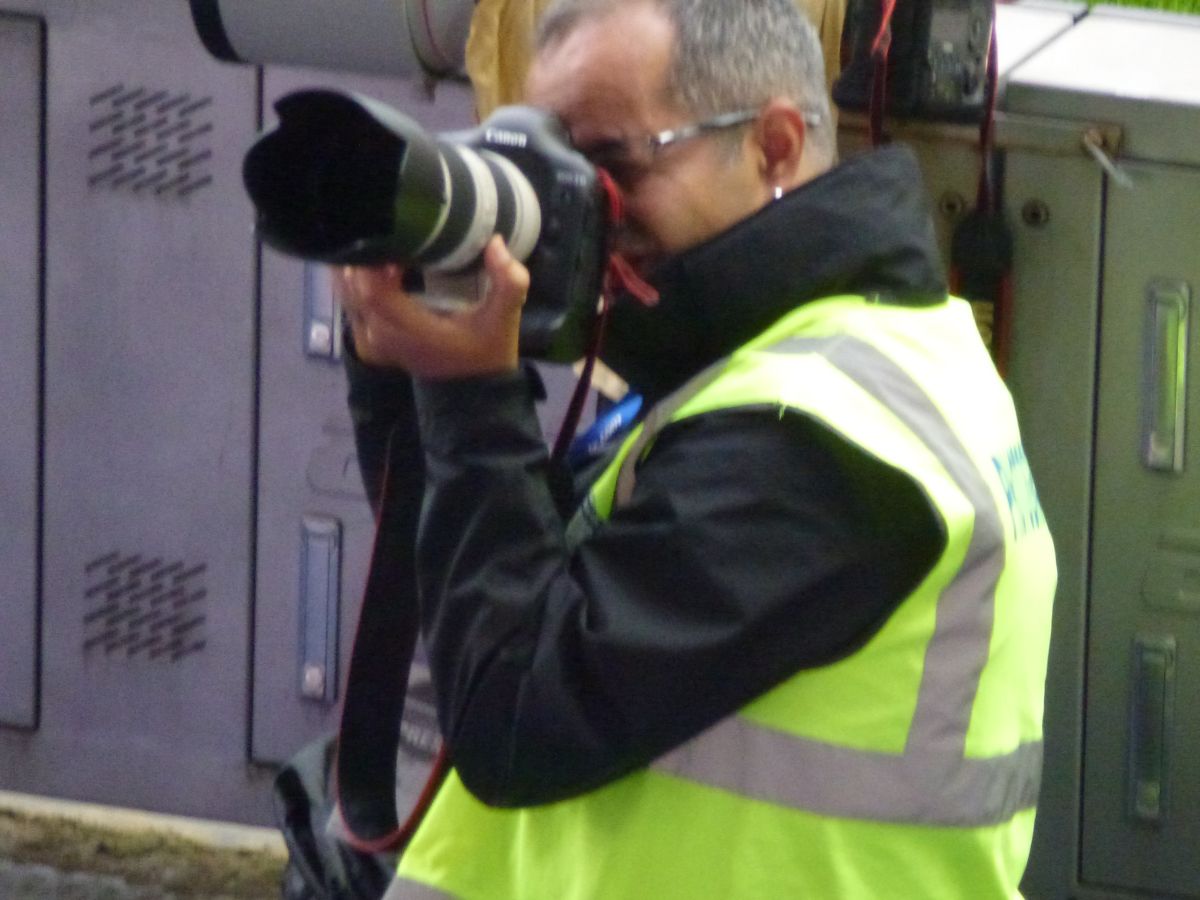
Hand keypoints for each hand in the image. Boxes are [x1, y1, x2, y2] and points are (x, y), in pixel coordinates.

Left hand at [334, 235, 529, 378]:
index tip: (402, 237)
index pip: (373, 289)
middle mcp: (380, 334)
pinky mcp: (367, 337)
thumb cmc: (485, 352)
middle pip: (351, 283)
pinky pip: (349, 300)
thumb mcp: (504, 319)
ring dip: (358, 262)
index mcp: (409, 329)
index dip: (378, 259)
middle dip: (366, 252)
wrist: (470, 392)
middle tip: (391, 227)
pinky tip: (377, 261)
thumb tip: (495, 242)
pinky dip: (356, 278)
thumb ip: (507, 282)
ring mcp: (369, 338)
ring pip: (345, 290)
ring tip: (384, 240)